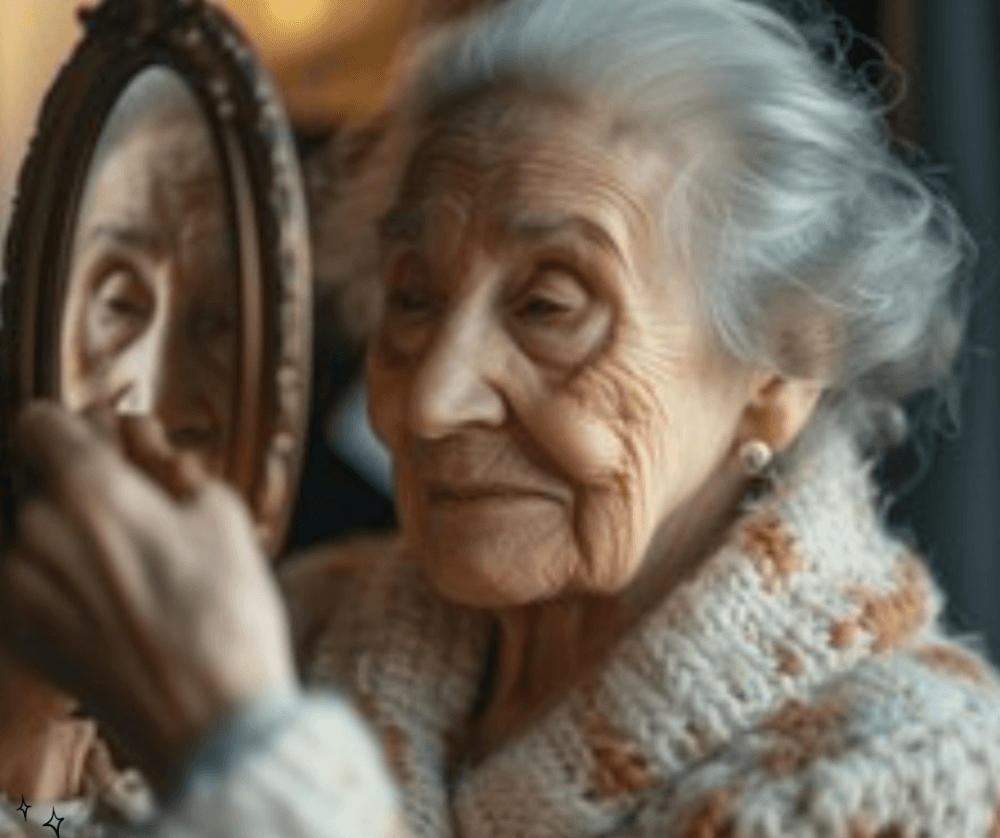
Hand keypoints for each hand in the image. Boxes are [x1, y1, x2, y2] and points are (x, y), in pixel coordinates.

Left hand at [0, 402, 296, 786]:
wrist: (208, 719)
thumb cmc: (224, 618)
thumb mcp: (221, 517)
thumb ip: (171, 463)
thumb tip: (141, 437)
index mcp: (91, 492)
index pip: (39, 423)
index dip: (74, 427)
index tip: (100, 443)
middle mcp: (40, 533)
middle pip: (46, 484)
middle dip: (90, 493)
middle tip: (149, 520)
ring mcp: (21, 588)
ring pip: (41, 537)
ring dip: (77, 541)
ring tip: (139, 576)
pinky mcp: (19, 634)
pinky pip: (33, 584)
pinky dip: (64, 585)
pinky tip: (118, 609)